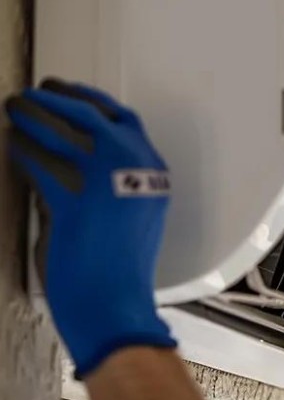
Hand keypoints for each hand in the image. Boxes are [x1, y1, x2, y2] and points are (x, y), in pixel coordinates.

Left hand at [4, 79, 176, 377]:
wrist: (113, 305)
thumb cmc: (118, 270)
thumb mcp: (128, 216)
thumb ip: (111, 182)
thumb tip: (69, 152)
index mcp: (153, 177)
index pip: (122, 119)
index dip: (89, 101)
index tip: (65, 94)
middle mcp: (135, 171)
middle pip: (89, 113)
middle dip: (54, 98)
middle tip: (30, 96)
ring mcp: (104, 182)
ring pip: (58, 127)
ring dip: (29, 115)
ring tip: (13, 111)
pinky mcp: (71, 197)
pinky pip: (36, 157)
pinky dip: (22, 148)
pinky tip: (14, 147)